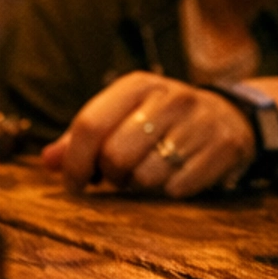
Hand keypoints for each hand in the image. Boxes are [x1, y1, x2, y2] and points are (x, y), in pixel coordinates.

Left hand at [42, 72, 257, 197]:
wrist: (229, 117)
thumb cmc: (159, 121)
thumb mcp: (123, 115)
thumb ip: (83, 137)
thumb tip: (48, 161)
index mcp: (137, 85)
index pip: (90, 125)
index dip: (75, 162)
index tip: (75, 183)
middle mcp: (170, 97)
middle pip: (116, 156)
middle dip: (111, 176)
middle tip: (119, 176)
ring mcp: (200, 122)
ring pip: (146, 177)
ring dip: (140, 187)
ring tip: (148, 173)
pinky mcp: (224, 147)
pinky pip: (178, 189)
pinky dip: (170, 193)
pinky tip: (175, 178)